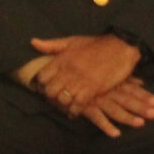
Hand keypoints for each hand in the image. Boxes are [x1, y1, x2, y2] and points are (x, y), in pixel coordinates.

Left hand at [31, 36, 146, 119]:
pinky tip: (74, 112)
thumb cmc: (96, 44)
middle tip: (54, 100)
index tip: (44, 88)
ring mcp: (81, 81)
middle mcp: (68, 71)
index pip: (42, 77)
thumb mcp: (72, 41)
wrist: (121, 47)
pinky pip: (78, 104)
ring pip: (63, 99)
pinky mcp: (94, 88)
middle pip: (50, 91)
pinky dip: (75, 110)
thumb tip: (33, 42)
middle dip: (50, 97)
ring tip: (64, 106)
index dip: (41, 85)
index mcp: (61, 60)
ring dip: (62, 105)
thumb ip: (52, 45)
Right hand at [73, 79, 153, 138]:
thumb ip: (123, 78)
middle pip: (125, 99)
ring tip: (140, 123)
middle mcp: (105, 90)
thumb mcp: (102, 72)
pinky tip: (115, 133)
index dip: (144, 95)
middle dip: (140, 107)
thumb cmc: (81, 73)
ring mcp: (94, 98)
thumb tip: (141, 82)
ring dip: (127, 117)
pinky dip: (105, 125)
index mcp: (110, 82)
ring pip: (113, 109)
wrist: (55, 74)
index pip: (130, 89)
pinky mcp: (83, 106)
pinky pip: (96, 117)